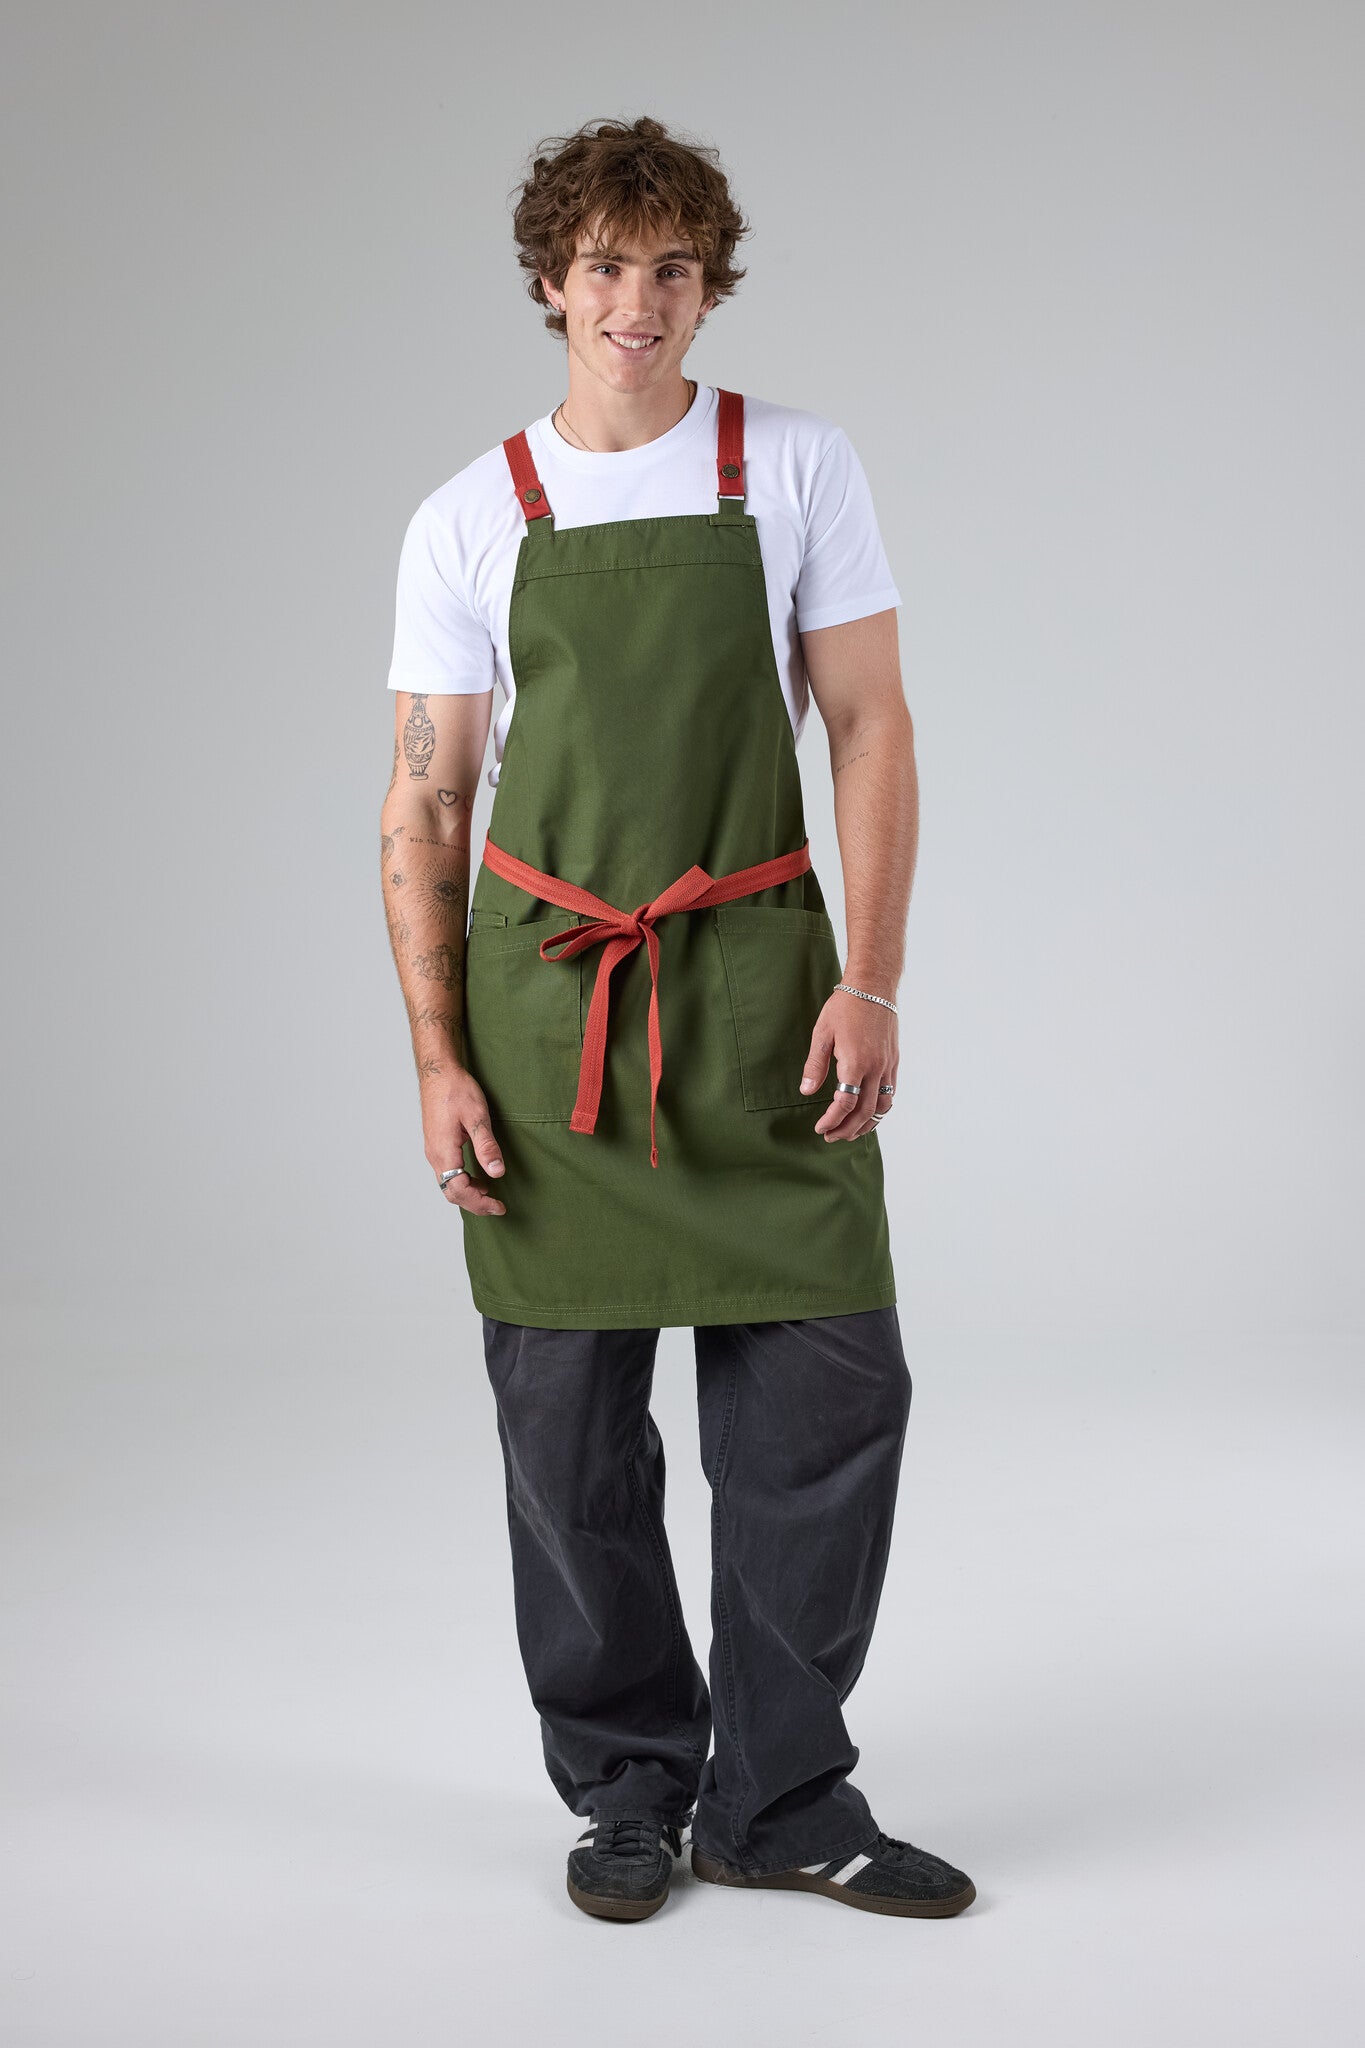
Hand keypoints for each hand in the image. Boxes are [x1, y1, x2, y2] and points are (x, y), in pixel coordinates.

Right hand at [423, 1066, 506, 1214]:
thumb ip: (486, 1146)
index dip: (479, 1202)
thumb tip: (496, 1172)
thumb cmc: (456, 1090)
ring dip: (468, 1193)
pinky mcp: (436, 1145)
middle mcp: (435, 1155)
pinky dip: (462, 1182)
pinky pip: (447, 1173)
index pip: (459, 1190)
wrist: (438, 1073)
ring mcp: (433, 1150)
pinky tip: (477, 1177)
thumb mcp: (477, 1116)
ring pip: (448, 1184)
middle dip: (474, 1204)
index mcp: (444, 1151)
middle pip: (451, 1192)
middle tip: (497, 1206)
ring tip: (489, 1194)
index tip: (499, 1206)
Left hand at [800, 988, 897, 1140]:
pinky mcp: (894, 1061)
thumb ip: (815, 1066)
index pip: (845, 1103)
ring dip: (867, 1124)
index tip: (820, 1128)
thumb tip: (806, 1092)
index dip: (831, 1120)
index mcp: (856, 1062)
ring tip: (851, 1132)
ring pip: (883, 1107)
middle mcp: (876, 1068)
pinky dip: (880, 1109)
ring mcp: (888, 1065)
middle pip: (865, 1111)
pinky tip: (868, 1112)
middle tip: (831, 1137)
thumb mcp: (822, 1033)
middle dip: (847, 1129)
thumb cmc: (845, 1006)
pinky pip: (891, 1093)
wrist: (874, 986)